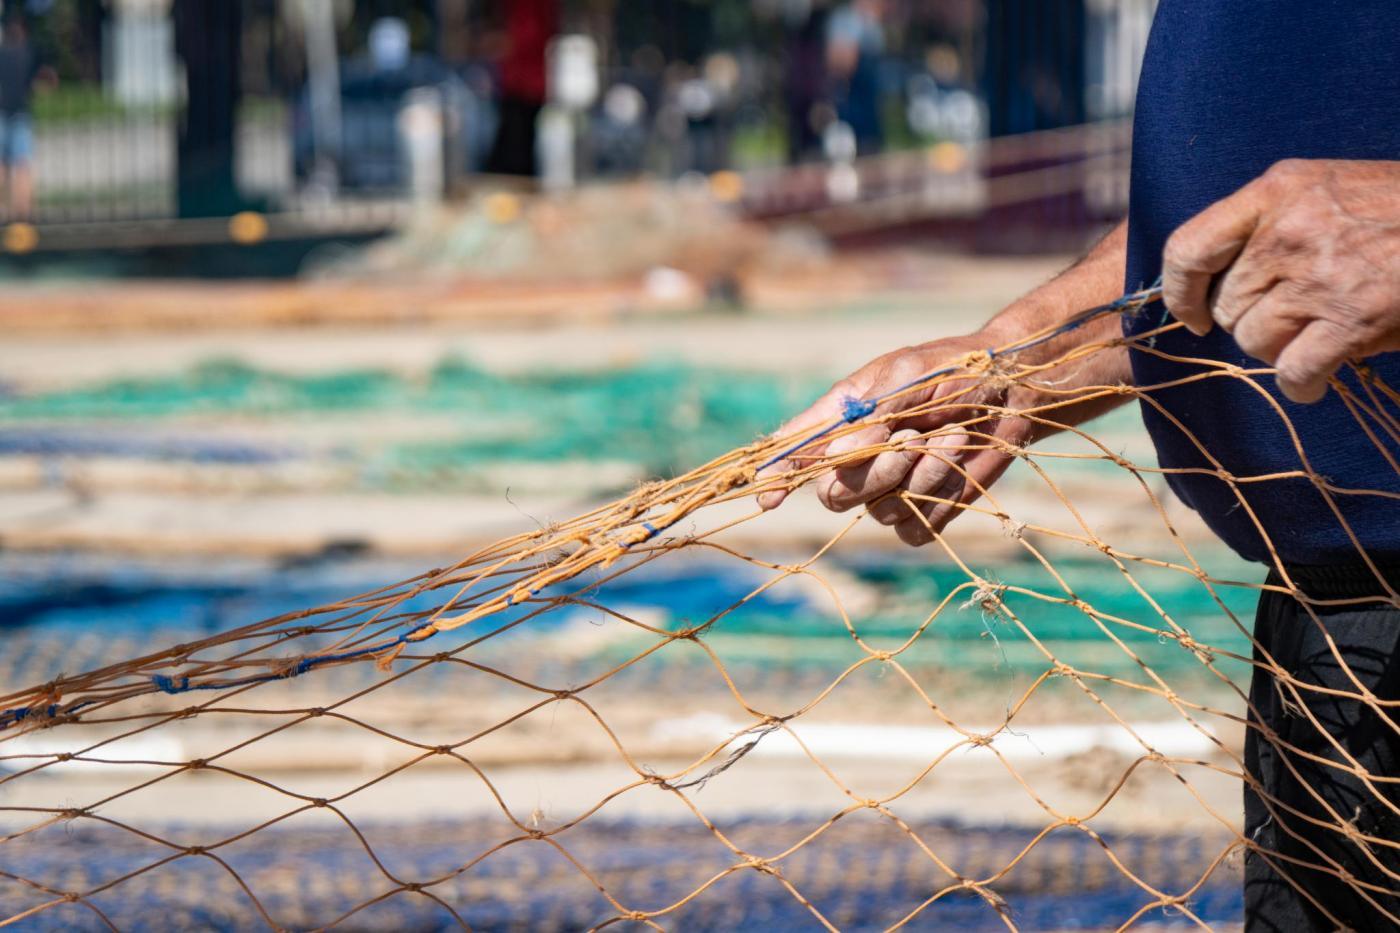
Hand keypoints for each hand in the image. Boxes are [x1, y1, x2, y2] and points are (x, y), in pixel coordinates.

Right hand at [757, 335, 1033, 546]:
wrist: (1011, 389)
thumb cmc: (951, 371)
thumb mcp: (905, 377)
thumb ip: (868, 414)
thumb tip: (835, 453)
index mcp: (841, 421)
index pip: (795, 454)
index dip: (776, 476)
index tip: (767, 495)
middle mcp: (858, 460)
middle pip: (833, 494)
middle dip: (871, 472)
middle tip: (909, 440)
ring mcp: (889, 491)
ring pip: (879, 510)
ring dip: (920, 473)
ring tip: (951, 433)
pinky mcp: (924, 514)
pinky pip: (914, 527)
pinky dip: (939, 494)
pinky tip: (957, 459)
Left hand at [1162, 159, 1399, 402]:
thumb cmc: (1397, 209)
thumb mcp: (1326, 189)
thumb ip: (1268, 223)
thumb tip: (1210, 282)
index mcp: (1275, 190)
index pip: (1187, 248)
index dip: (1180, 291)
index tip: (1194, 313)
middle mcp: (1288, 230)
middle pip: (1228, 305)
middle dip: (1252, 321)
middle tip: (1296, 315)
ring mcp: (1319, 276)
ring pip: (1254, 341)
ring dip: (1279, 350)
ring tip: (1316, 335)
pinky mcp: (1351, 319)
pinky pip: (1292, 371)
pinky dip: (1303, 384)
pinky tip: (1318, 378)